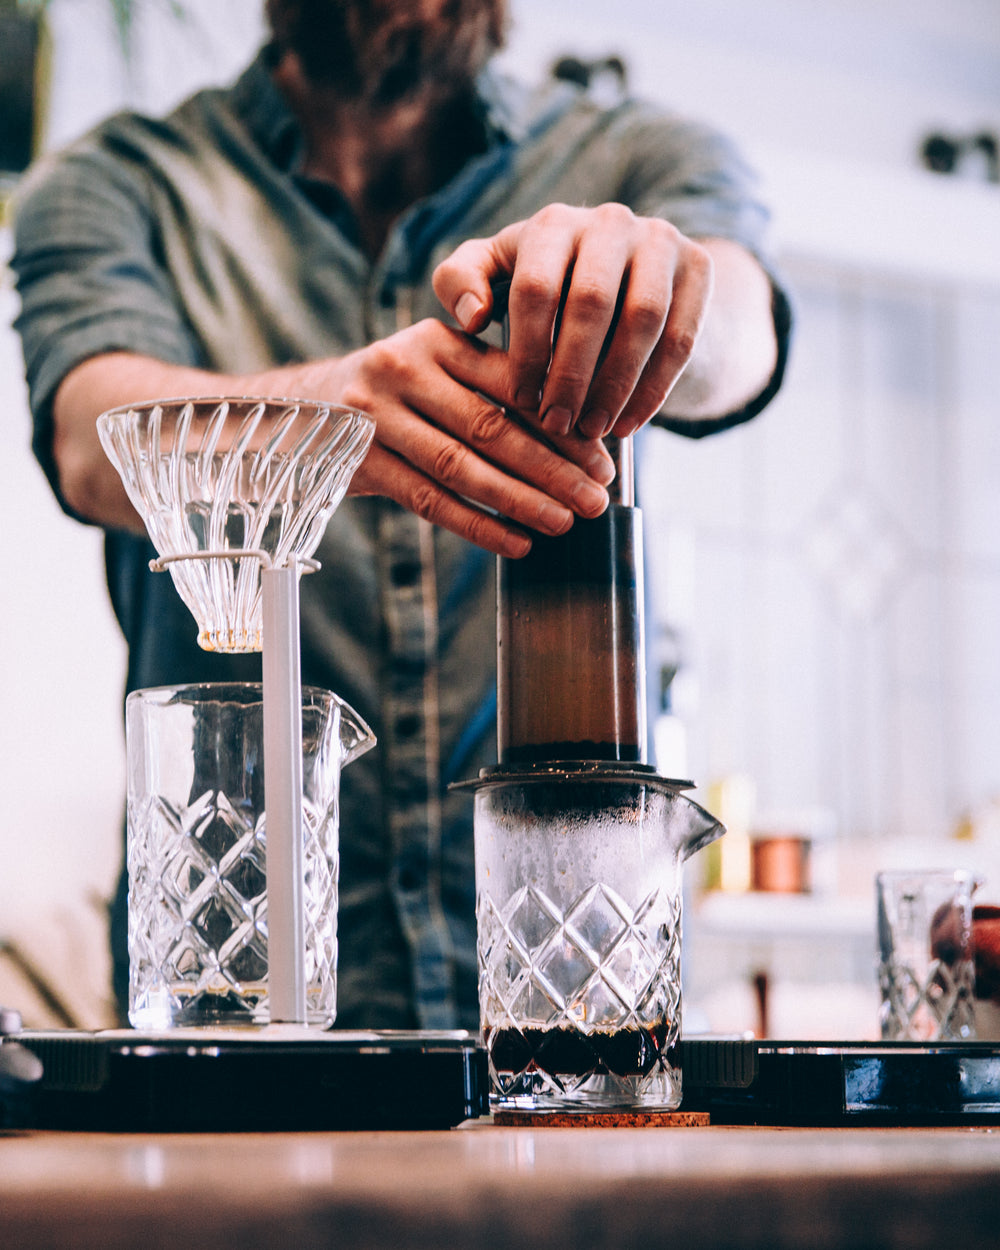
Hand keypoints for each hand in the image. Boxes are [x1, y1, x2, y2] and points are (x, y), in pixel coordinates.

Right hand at [325, 318, 614, 556]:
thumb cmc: (398, 392)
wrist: (302, 411)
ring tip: (564, 523)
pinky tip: (516, 543)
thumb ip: (494, 382)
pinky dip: (477, 526)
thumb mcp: (438, 365)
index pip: (511, 382)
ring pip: (461, 468)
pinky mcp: (359, 462)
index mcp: (437, 340)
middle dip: (552, 469)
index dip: (561, 423)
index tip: (603, 457)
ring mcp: (376, 418)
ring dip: (520, 501)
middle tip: (597, 499)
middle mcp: (403, 370)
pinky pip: (428, 501)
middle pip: (490, 428)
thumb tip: (580, 435)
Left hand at [432, 202, 713, 439]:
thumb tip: (471, 317)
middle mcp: (610, 221)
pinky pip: (682, 337)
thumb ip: (460, 283)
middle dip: (571, 374)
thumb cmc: (541, 285)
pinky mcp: (700, 267)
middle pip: (592, 304)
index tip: (519, 401)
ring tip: (592, 430)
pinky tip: (628, 424)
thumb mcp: (494, 276)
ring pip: (644, 320)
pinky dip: (654, 388)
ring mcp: (661, 240)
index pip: (536, 288)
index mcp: (553, 224)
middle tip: (557, 424)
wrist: (623, 275)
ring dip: (616, 384)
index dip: (527, 352)